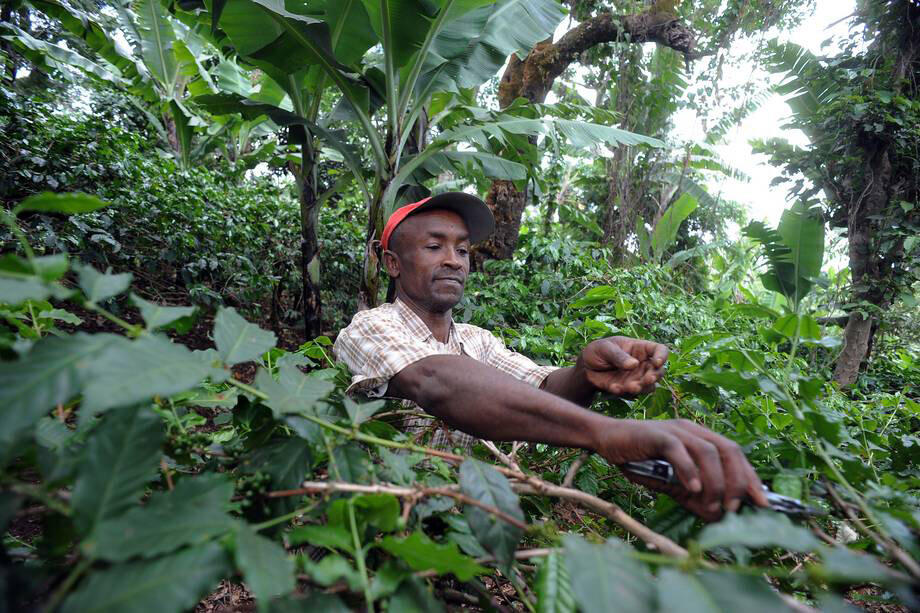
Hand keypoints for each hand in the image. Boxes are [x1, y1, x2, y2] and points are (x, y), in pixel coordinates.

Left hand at [576, 336, 667, 395]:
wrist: (585, 368)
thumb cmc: (597, 351)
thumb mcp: (605, 348)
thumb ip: (618, 355)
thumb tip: (634, 364)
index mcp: (640, 349)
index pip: (659, 350)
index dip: (662, 356)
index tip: (657, 362)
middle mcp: (643, 364)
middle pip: (659, 371)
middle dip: (655, 376)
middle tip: (647, 379)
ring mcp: (637, 378)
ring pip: (649, 386)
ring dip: (642, 387)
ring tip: (631, 387)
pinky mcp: (628, 389)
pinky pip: (632, 394)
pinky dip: (624, 392)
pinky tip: (614, 387)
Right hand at [593, 418, 768, 521]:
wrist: (606, 440)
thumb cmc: (639, 459)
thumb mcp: (671, 482)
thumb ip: (694, 496)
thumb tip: (717, 516)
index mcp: (700, 437)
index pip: (735, 454)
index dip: (750, 477)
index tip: (761, 502)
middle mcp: (692, 430)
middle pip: (728, 450)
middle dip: (738, 481)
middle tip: (734, 507)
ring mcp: (675, 430)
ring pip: (708, 452)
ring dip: (716, 481)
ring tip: (713, 504)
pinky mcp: (657, 434)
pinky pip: (679, 450)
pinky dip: (689, 470)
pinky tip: (692, 489)